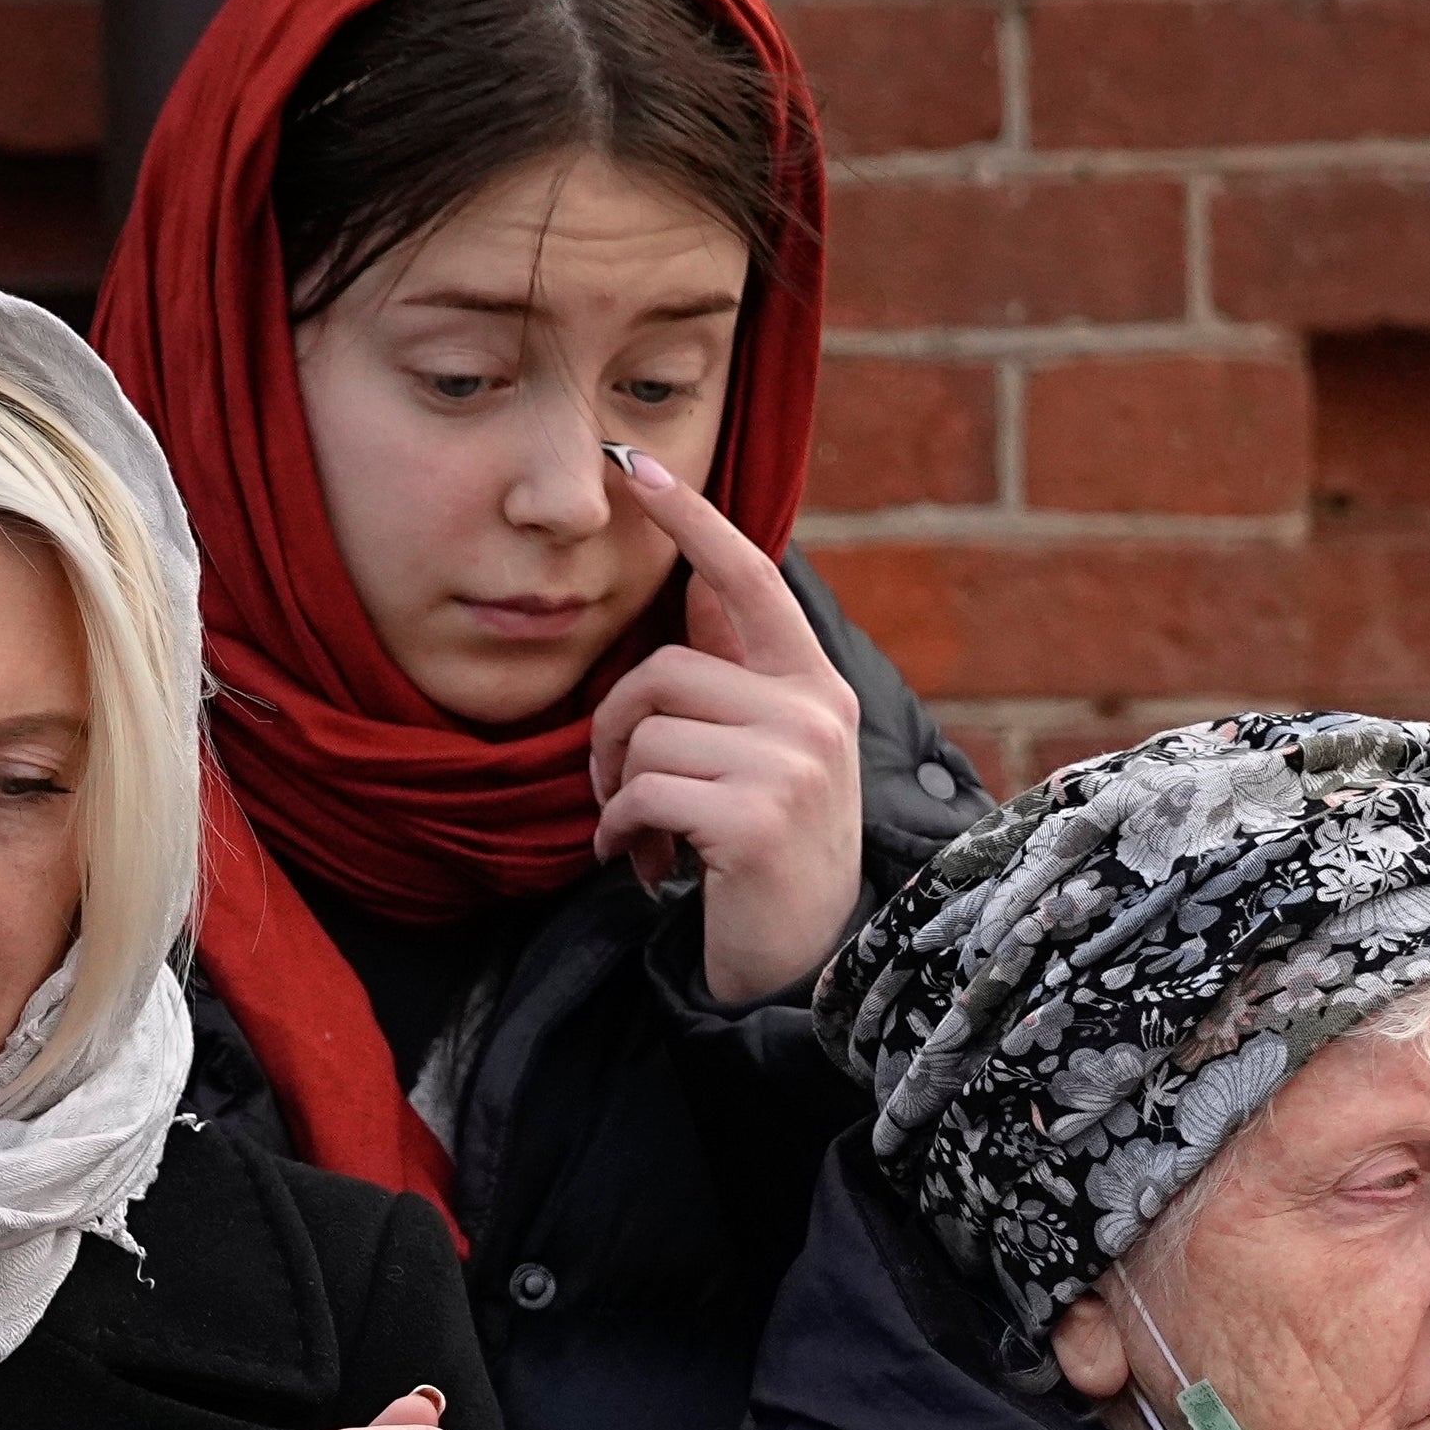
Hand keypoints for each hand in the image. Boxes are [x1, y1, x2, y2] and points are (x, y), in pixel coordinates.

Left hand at [589, 448, 868, 1007]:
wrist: (801, 967)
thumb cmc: (769, 859)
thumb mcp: (768, 757)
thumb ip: (735, 680)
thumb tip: (690, 583)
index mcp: (814, 686)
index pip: (748, 578)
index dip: (691, 518)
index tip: (633, 462)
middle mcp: (814, 712)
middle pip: (664, 672)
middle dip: (615, 732)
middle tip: (616, 792)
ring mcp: (792, 764)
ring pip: (646, 734)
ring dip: (617, 794)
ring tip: (641, 838)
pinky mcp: (756, 816)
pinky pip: (644, 792)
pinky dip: (620, 834)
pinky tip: (641, 865)